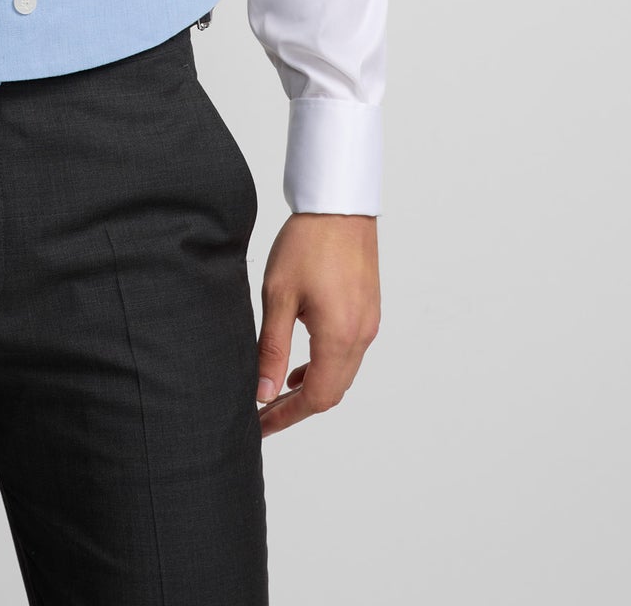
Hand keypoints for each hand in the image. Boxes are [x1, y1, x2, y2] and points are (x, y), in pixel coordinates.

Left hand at [254, 213, 379, 436]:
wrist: (339, 204)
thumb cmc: (308, 242)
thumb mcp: (279, 295)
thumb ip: (272, 348)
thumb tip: (263, 391)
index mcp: (339, 336)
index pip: (316, 398)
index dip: (287, 416)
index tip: (261, 425)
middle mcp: (361, 335)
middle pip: (333, 392)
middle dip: (298, 407)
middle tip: (265, 414)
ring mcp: (368, 323)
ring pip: (343, 373)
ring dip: (313, 387)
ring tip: (278, 392)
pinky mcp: (368, 310)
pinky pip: (349, 353)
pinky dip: (326, 365)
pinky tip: (302, 362)